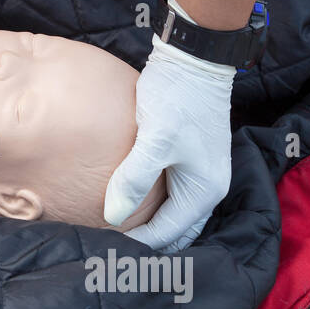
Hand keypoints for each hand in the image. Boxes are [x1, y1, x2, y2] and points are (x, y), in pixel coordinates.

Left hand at [103, 21, 235, 251]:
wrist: (192, 59)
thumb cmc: (177, 98)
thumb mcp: (154, 139)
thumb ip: (134, 178)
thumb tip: (112, 217)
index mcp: (204, 191)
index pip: (166, 235)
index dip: (134, 246)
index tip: (101, 249)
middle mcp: (208, 187)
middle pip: (174, 230)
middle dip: (145, 242)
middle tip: (107, 247)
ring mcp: (200, 172)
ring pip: (173, 213)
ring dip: (148, 224)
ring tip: (113, 230)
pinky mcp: (188, 158)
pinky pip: (170, 193)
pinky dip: (151, 204)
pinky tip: (125, 200)